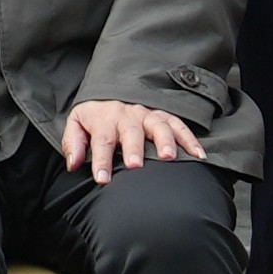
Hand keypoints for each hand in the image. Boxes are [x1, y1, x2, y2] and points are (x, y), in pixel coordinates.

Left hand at [57, 97, 207, 183]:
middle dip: (134, 149)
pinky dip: (190, 139)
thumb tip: (74, 164)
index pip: (102, 140)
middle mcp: (127, 115)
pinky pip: (179, 125)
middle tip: (134, 166)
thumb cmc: (94, 118)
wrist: (109, 95)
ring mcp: (147, 115)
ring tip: (168, 158)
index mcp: (104, 118)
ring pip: (159, 125)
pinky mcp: (163, 117)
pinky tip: (198, 155)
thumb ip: (74, 143)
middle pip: (131, 132)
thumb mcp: (76, 124)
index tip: (102, 179)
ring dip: (164, 141)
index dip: (102, 161)